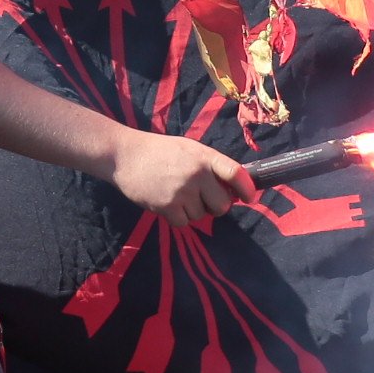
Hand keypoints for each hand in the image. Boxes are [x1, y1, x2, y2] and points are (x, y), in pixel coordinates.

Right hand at [110, 128, 244, 228]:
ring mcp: (182, 191)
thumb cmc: (159, 151)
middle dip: (216, 206)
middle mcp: (197, 174)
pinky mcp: (167, 206)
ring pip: (201, 215)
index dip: (246, 188)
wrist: (124, 155)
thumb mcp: (189, 149)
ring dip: (192, 211)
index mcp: (205, 157)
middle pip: (222, 205)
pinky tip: (167, 204)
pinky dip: (178, 218)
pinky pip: (184, 223)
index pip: (235, 174)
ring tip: (177, 196)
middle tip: (204, 200)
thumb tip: (231, 189)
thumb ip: (209, 165)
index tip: (249, 197)